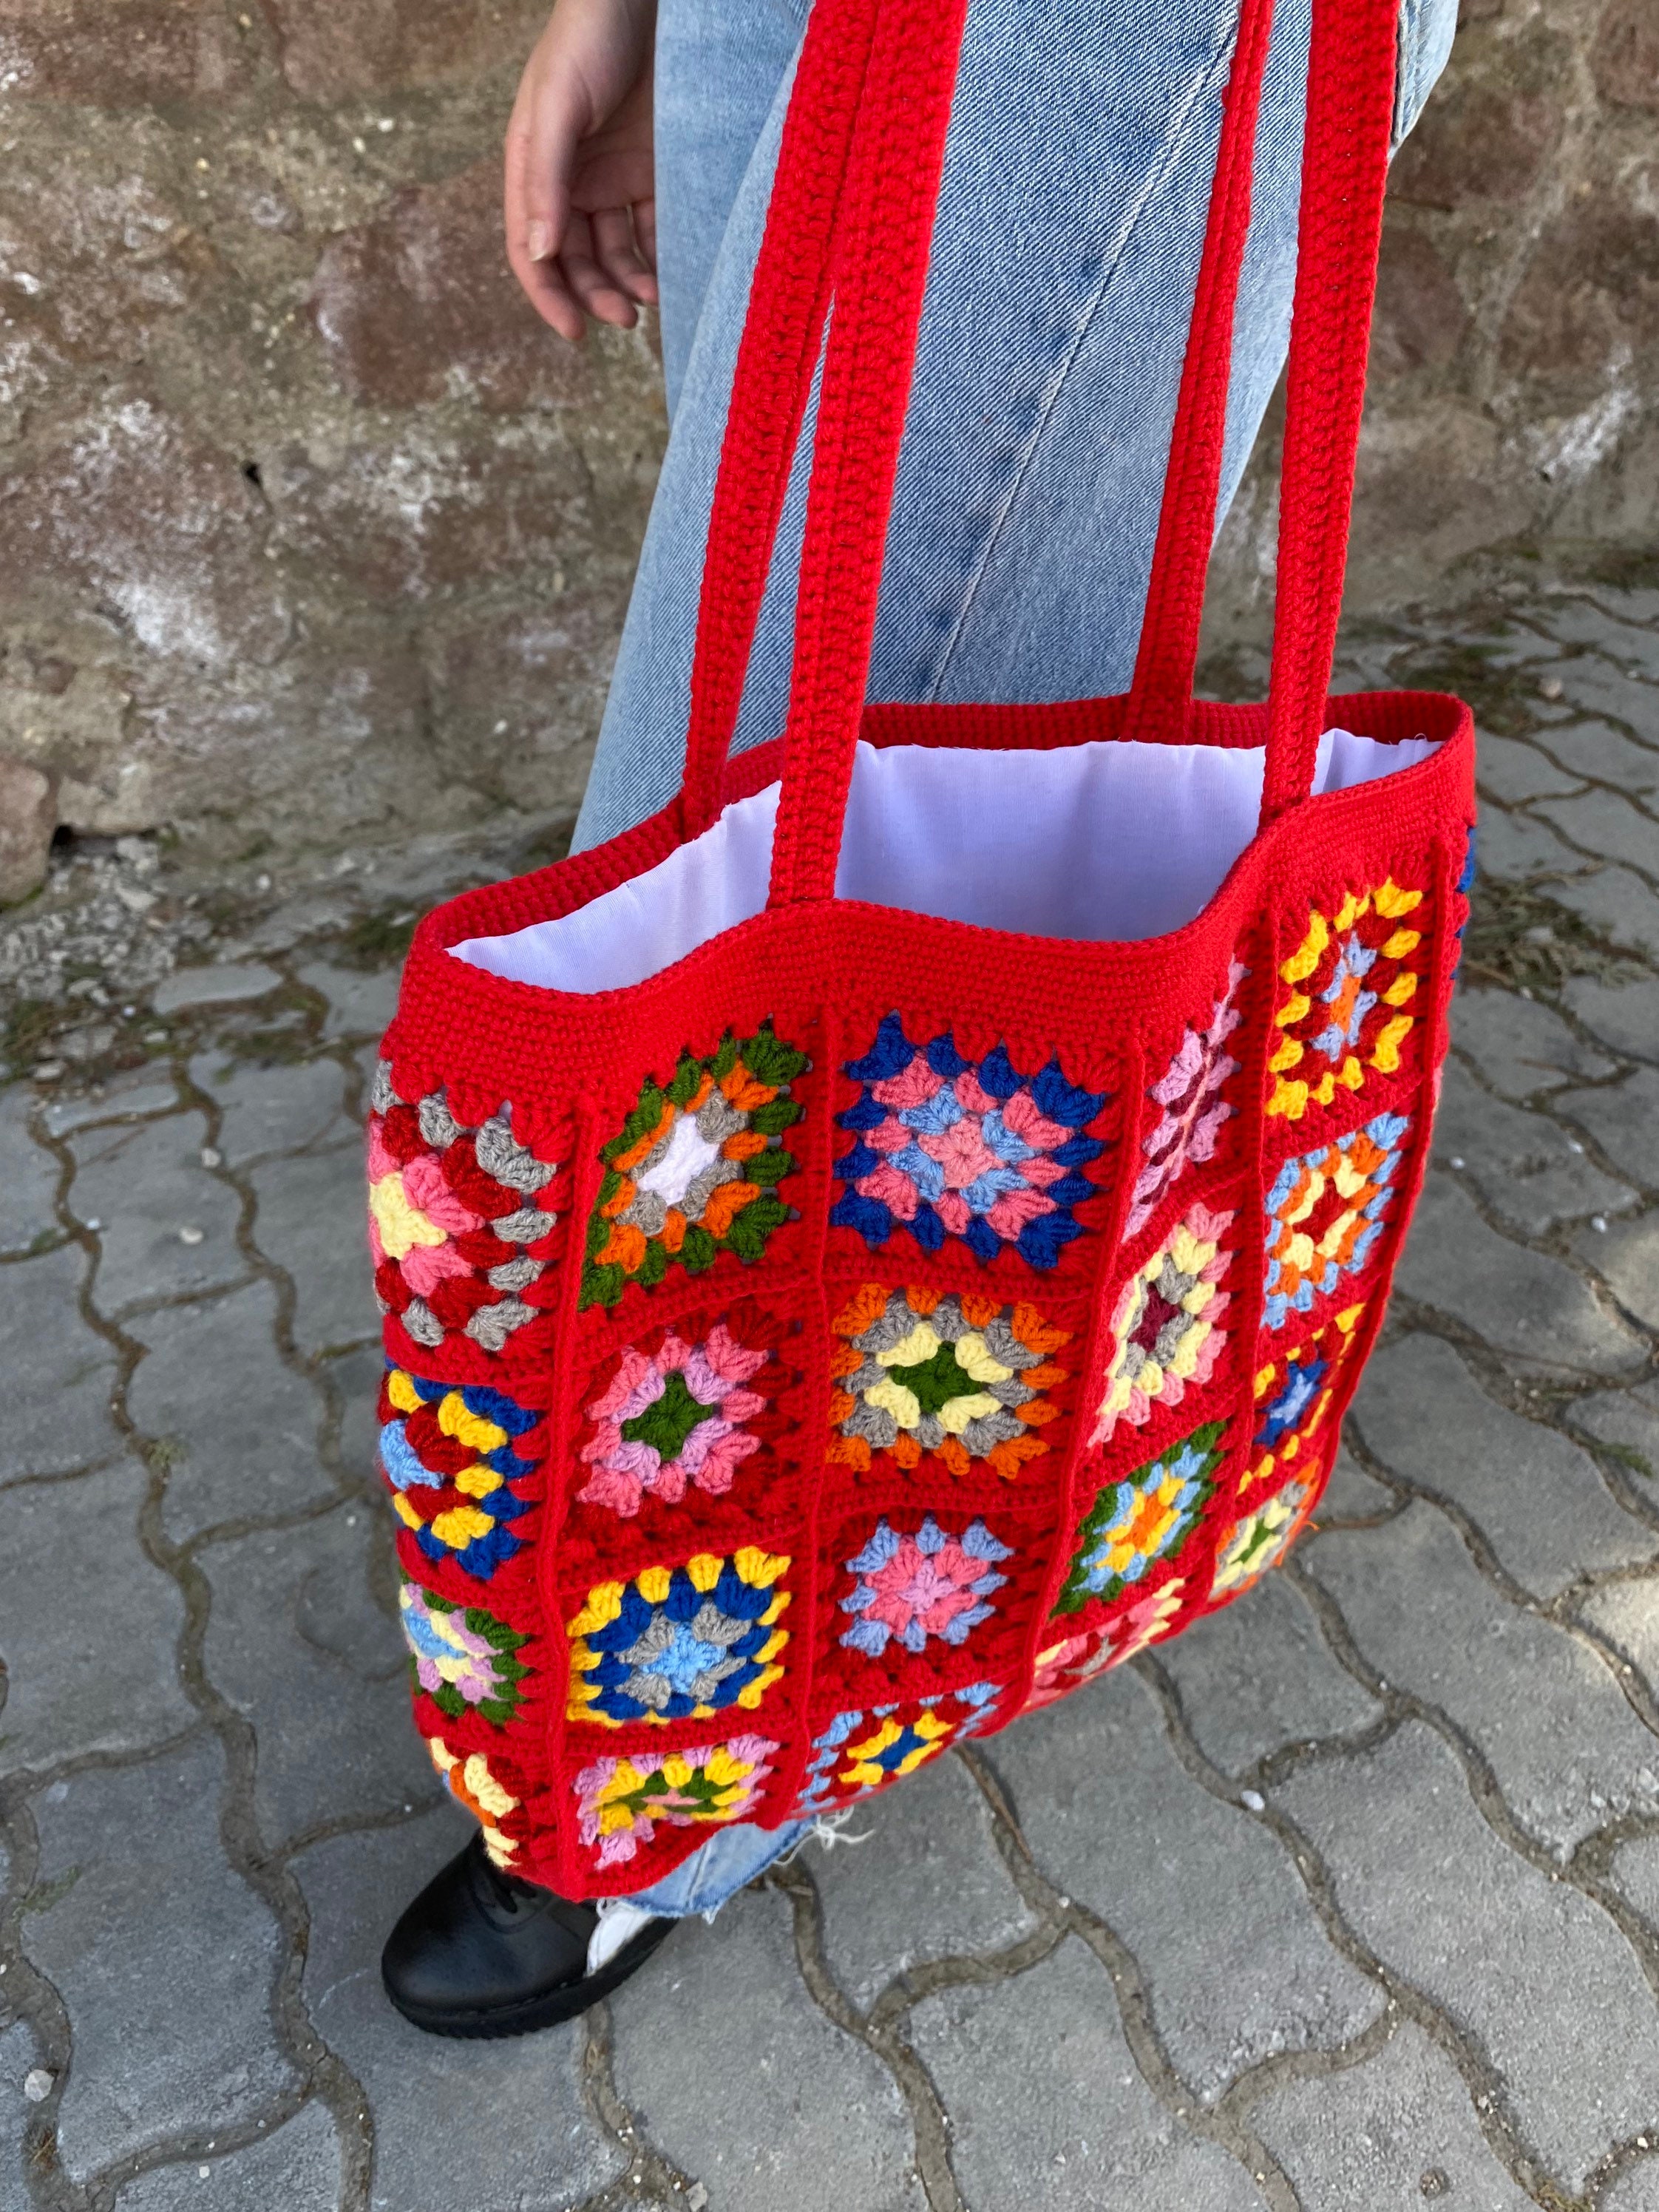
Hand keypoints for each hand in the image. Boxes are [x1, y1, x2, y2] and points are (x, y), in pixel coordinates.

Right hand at [505, 0, 658, 340]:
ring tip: (652, 299)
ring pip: (616, 252)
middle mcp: (570, 183)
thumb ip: (545, 180)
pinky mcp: (652, 171)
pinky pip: (653, 227)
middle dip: (597, 295)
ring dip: (629, 282)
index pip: (532, 250)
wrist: (640, 1)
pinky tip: (674, 271)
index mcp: (533, 170)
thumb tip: (540, 253)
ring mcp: (613, 178)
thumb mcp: (557, 108)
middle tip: (627, 318)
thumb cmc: (588, 41)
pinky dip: (660, 255)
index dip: (548, 296)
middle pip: (577, 261)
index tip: (576, 332)